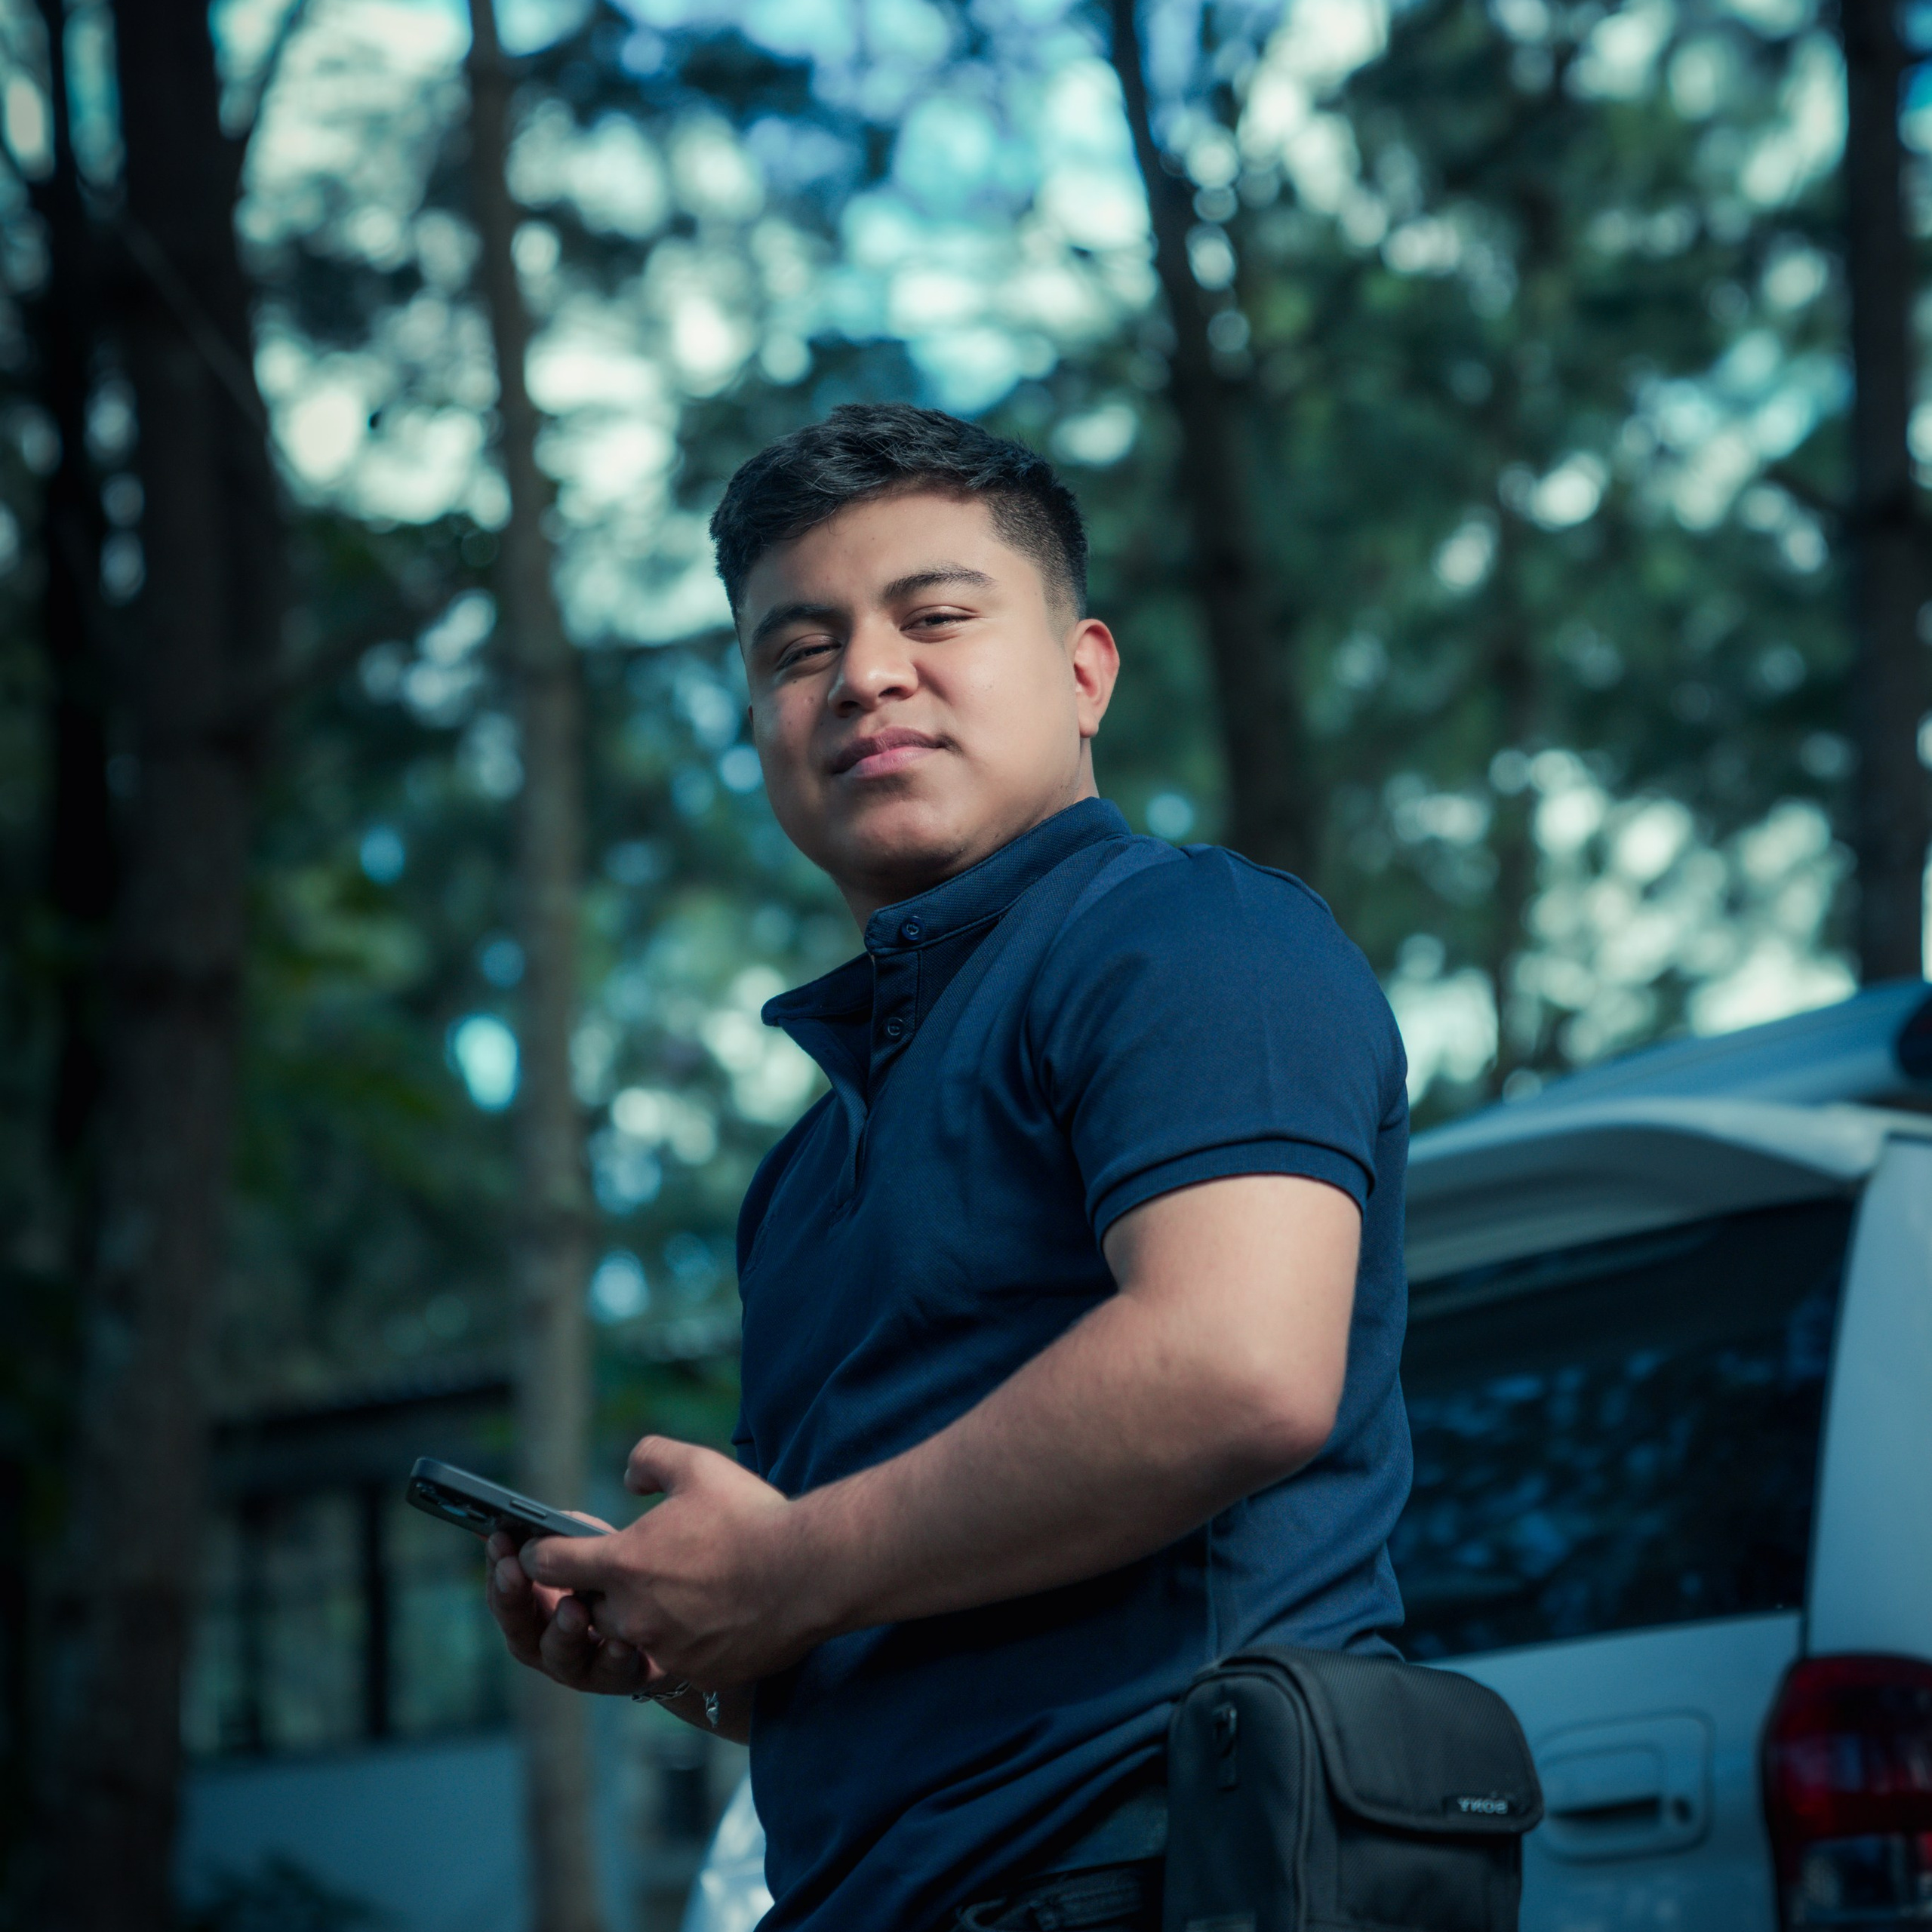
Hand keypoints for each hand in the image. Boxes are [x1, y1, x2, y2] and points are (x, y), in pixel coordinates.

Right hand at [483, 1517, 649, 1697]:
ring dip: (563, 1631)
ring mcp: (580, 1665)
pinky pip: (612, 1670)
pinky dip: (613, 1656)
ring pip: (560, 1655)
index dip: (498, 1565)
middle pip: (519, 1628)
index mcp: (537, 1608)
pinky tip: (619, 1640)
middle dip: (513, 1598)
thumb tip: (537, 1520)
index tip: (498, 1538)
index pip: (505, 1591)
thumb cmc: (621, 1582)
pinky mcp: (618, 1678)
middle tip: (514, 1570)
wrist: (671, 1627)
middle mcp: (548, 1641)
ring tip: (572, 1608)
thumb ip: (566, 1538)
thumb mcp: (595, 1552)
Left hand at [517, 1437, 831, 1688]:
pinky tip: (709, 1614)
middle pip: (588, 1607)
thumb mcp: (698, 1465)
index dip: (539, 1555)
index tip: (539, 1550)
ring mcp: (662, 1648)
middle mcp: (632, 1613)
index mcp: (624, 1562)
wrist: (810, 1572)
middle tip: (632, 1566)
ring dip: (637, 1617)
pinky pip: (669, 1659)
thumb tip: (629, 1477)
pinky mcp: (694, 1671)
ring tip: (673, 1591)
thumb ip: (650, 1459)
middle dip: (601, 1589)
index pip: (550, 1564)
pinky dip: (678, 1639)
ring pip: (628, 1637)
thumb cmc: (752, 1516)